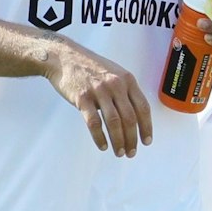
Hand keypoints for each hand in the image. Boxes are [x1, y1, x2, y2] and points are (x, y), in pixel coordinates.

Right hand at [43, 41, 151, 157]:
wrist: (64, 57)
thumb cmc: (90, 67)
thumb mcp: (115, 72)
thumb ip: (126, 90)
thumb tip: (137, 116)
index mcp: (127, 80)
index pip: (143, 108)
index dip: (146, 127)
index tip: (146, 141)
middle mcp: (116, 85)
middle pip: (130, 118)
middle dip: (132, 139)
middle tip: (131, 152)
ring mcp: (99, 91)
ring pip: (114, 122)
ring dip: (118, 141)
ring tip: (119, 152)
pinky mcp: (82, 98)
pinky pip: (94, 123)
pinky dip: (99, 137)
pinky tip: (103, 145)